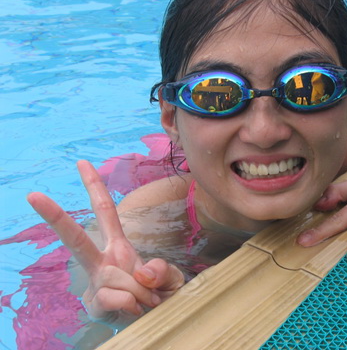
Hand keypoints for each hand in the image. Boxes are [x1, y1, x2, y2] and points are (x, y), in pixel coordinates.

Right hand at [27, 160, 184, 326]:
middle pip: (77, 238)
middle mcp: (103, 262)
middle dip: (55, 216)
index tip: (82, 163)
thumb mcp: (172, 279)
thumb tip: (141, 271)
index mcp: (119, 247)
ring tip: (147, 300)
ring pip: (115, 275)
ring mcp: (96, 283)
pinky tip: (134, 309)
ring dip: (141, 291)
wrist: (152, 324)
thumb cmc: (160, 298)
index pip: (106, 212)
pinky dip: (135, 304)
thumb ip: (163, 271)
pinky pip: (118, 297)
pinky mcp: (94, 305)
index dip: (95, 187)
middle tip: (33, 195)